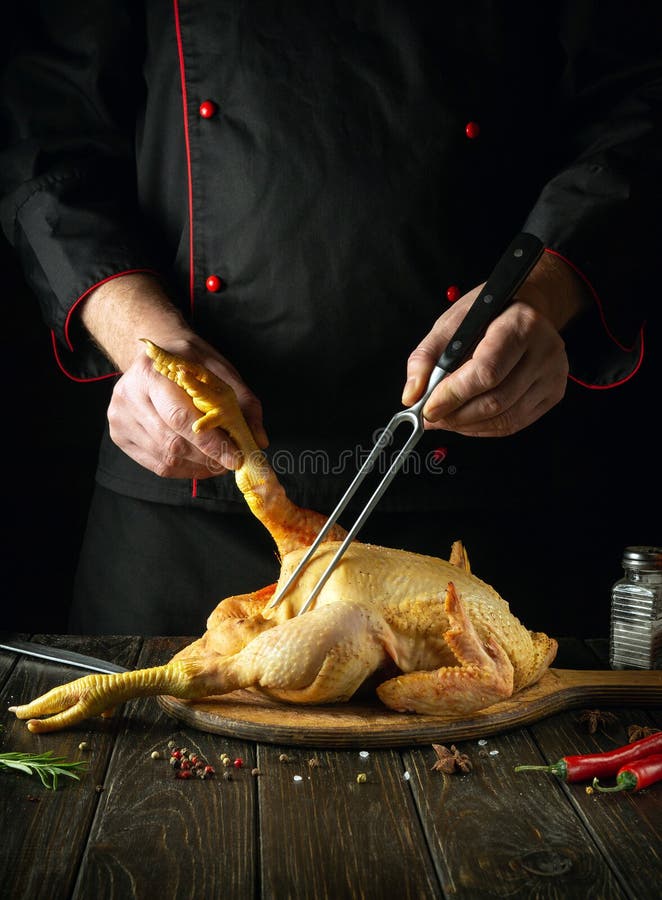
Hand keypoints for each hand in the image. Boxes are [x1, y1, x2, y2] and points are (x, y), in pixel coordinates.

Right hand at [79, 272, 267, 478]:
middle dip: (208, 457)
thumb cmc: (190, 362)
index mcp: (152, 372)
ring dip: (198, 466)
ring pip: (165, 458)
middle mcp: (129, 395)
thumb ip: (243, 402)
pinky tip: (200, 462)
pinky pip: (156, 465)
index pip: (180, 417)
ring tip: (218, 462)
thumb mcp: (220, 370)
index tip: (236, 457)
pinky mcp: (119, 434)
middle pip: (171, 442)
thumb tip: (258, 439)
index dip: (210, 442)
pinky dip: (184, 469)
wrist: (154, 352)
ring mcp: (119, 417)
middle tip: (231, 461)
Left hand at [401, 252, 588, 436]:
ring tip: (445, 418)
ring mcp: (553, 375)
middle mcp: (544, 351)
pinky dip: (484, 428)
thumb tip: (412, 395)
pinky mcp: (554, 393)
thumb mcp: (450, 323)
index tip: (428, 407)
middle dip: (456, 415)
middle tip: (431, 417)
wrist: (525, 309)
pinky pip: (514, 424)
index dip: (454, 395)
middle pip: (496, 401)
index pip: (486, 372)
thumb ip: (425, 358)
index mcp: (520, 325)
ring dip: (467, 426)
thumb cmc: (488, 314)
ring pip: (505, 419)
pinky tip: (467, 420)